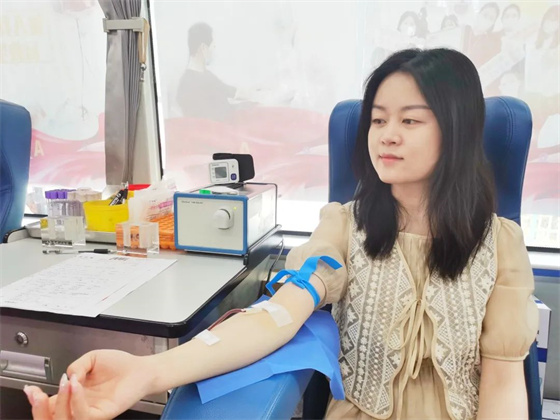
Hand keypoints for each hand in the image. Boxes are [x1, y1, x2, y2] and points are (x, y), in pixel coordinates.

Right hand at [23, 350, 156, 419]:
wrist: (141, 368)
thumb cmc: (120, 365)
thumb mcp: (92, 359)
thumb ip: (76, 366)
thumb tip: (66, 376)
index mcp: (76, 395)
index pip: (51, 405)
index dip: (38, 400)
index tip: (30, 390)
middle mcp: (81, 406)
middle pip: (54, 417)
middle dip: (41, 408)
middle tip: (37, 393)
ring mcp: (91, 412)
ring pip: (66, 418)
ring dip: (60, 401)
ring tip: (65, 382)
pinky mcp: (103, 414)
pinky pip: (84, 414)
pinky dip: (77, 400)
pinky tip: (77, 385)